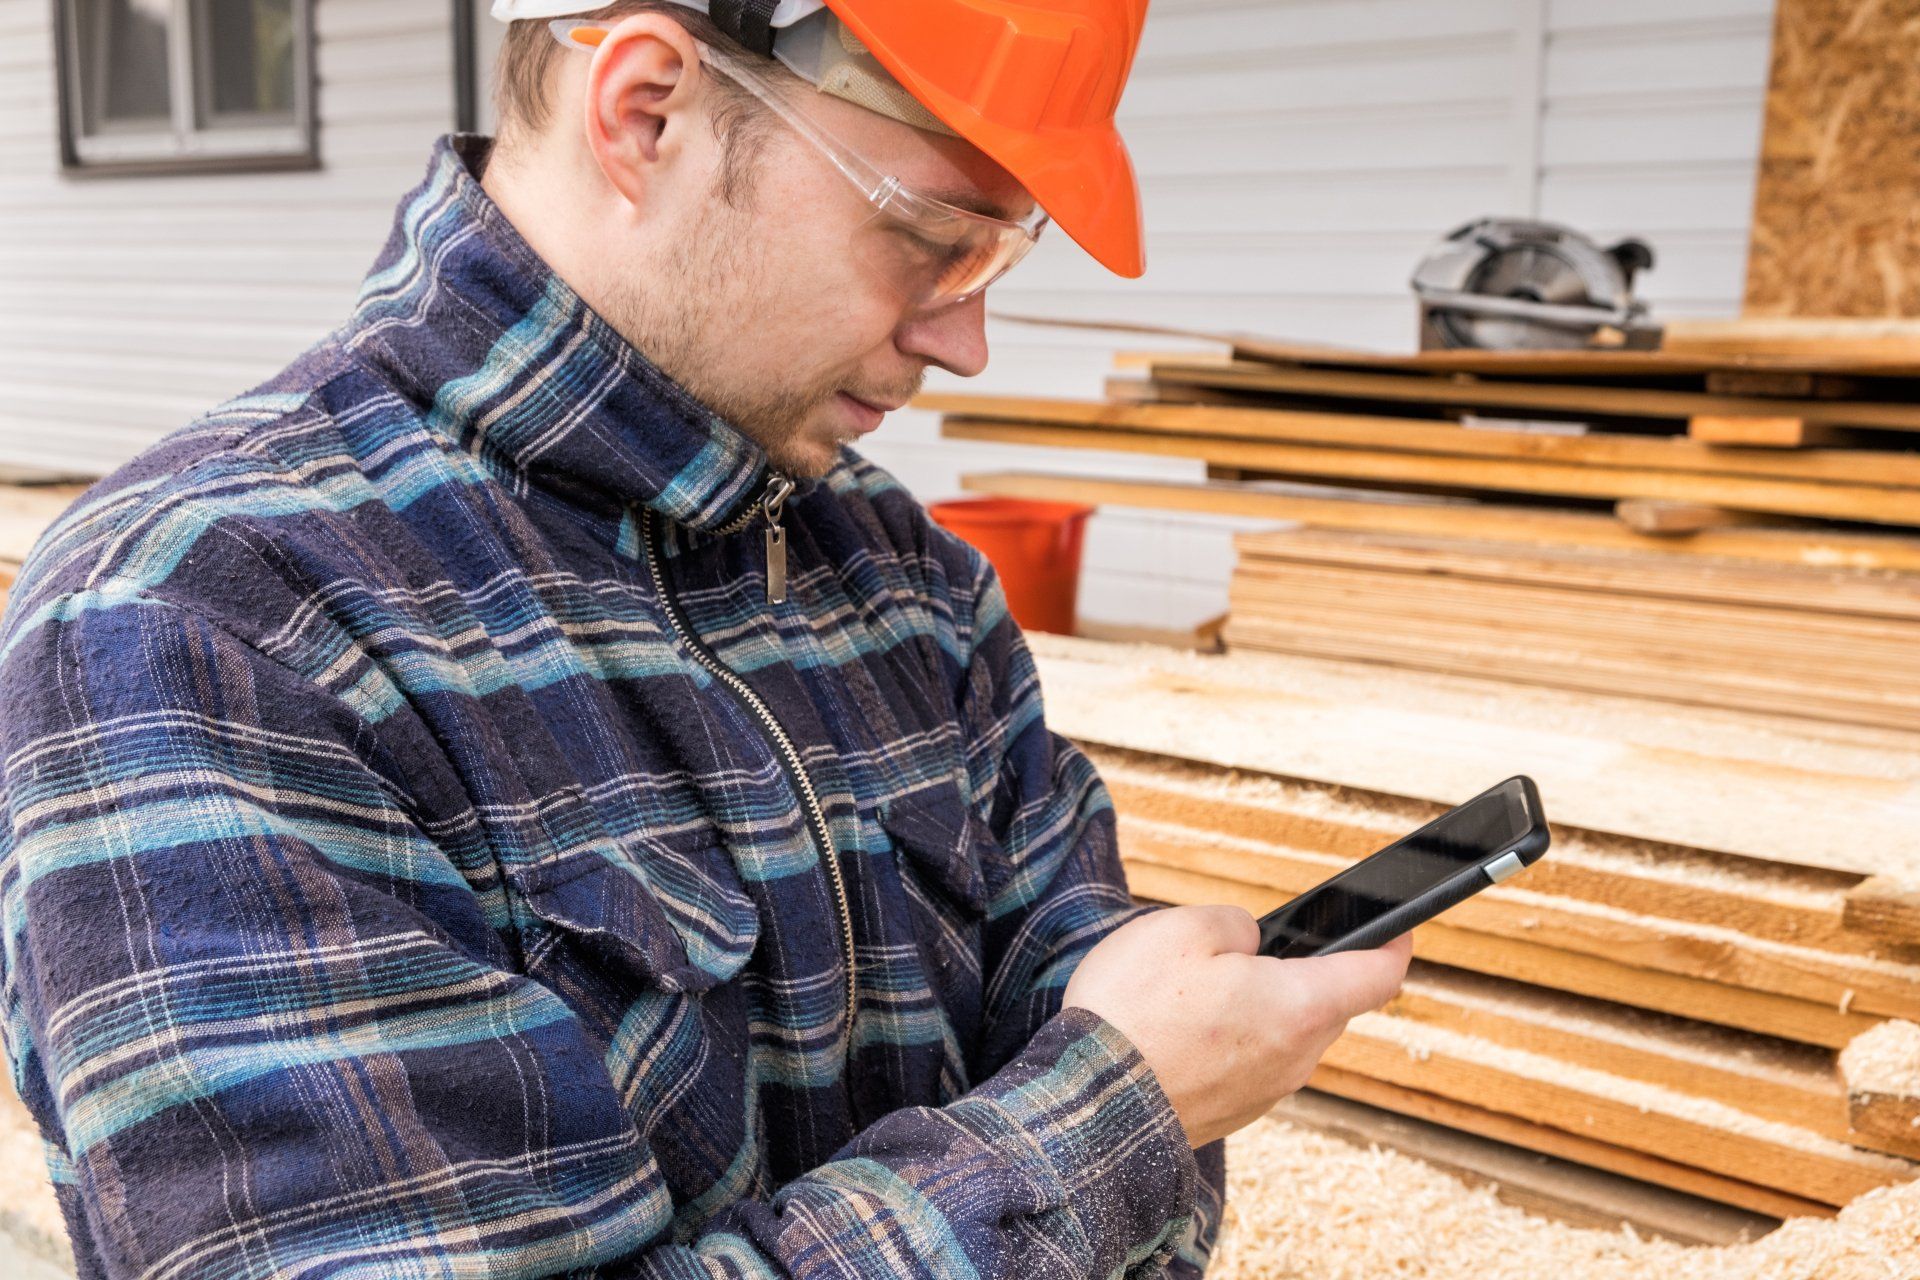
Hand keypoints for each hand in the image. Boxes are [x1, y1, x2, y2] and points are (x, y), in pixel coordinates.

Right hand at [1063, 905, 1410, 1148]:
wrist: (1090, 1108)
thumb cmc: (1135, 1013)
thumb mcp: (1181, 929)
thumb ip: (1234, 923)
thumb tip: (1252, 943)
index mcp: (1300, 1006)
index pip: (1378, 975)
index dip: (1394, 943)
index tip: (1396, 927)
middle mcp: (1297, 1057)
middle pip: (1325, 1002)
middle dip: (1296, 970)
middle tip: (1238, 949)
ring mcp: (1266, 1092)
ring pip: (1284, 1033)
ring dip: (1256, 1007)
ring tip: (1192, 990)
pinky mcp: (1233, 1113)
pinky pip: (1249, 1062)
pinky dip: (1229, 1040)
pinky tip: (1178, 1028)